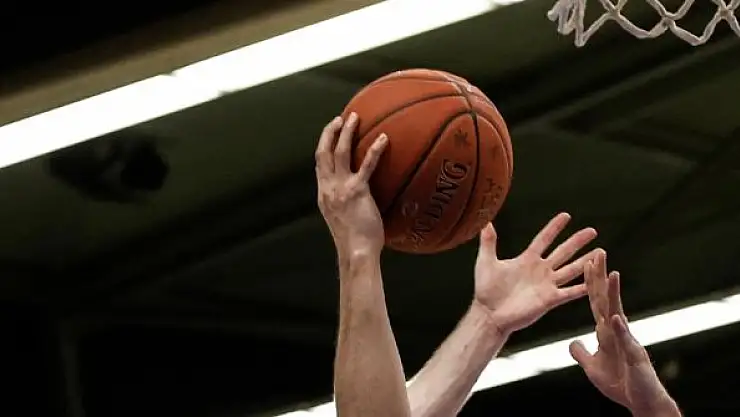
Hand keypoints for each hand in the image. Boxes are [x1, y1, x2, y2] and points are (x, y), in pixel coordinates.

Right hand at [316, 113, 388, 258]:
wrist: (356, 252)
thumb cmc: (355, 242)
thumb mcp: (343, 219)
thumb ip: (345, 205)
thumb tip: (358, 200)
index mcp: (324, 195)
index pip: (319, 165)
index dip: (324, 146)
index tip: (331, 134)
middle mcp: (328, 188)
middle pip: (323, 152)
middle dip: (330, 132)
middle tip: (341, 119)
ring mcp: (341, 188)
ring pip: (339, 152)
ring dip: (346, 132)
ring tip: (355, 118)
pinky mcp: (357, 191)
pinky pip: (366, 165)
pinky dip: (374, 149)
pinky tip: (383, 138)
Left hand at [473, 212, 597, 333]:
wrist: (489, 314)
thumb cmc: (486, 290)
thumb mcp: (486, 261)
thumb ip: (488, 242)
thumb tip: (484, 221)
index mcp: (526, 260)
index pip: (544, 239)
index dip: (554, 228)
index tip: (566, 215)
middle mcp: (540, 271)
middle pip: (563, 252)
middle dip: (577, 241)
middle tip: (592, 231)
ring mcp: (546, 285)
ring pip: (571, 270)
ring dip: (586, 262)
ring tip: (601, 252)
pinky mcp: (549, 300)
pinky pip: (570, 292)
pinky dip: (583, 287)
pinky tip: (597, 282)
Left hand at [569, 251, 678, 415]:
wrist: (641, 403)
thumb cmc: (620, 384)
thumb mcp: (592, 368)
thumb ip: (582, 354)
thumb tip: (571, 343)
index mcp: (605, 332)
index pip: (595, 302)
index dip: (589, 283)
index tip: (586, 262)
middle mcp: (616, 331)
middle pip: (606, 299)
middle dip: (601, 277)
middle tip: (597, 252)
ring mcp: (626, 341)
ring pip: (618, 313)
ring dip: (614, 294)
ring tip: (612, 274)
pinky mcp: (634, 355)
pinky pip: (624, 340)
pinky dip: (619, 329)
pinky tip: (613, 317)